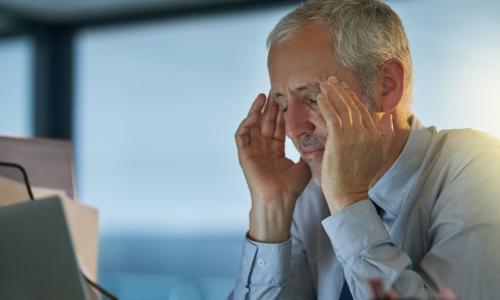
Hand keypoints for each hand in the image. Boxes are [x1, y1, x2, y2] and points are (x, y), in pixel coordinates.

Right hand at [235, 93, 310, 242]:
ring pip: (252, 125)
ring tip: (263, 96)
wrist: (279, 201)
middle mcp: (263, 149)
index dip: (282, 114)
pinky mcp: (243, 155)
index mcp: (276, 152)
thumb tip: (321, 138)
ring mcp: (253, 151)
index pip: (278, 128)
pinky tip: (253, 113)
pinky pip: (241, 135)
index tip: (289, 100)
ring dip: (256, 110)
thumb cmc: (290, 188)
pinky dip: (246, 123)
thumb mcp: (304, 165)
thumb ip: (308, 151)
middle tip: (277, 91)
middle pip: (265, 123)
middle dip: (271, 108)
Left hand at [316, 76, 393, 212]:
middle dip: (341, 90)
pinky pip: (332, 115)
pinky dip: (326, 104)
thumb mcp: (379, 154)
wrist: (350, 194)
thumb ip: (385, 133)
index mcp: (376, 133)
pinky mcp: (340, 138)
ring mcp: (354, 134)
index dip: (352, 96)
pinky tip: (320, 97)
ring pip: (342, 107)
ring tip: (323, 84)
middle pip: (353, 105)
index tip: (343, 86)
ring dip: (332, 93)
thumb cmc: (359, 177)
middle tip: (330, 79)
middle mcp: (368, 131)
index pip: (363, 109)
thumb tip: (388, 115)